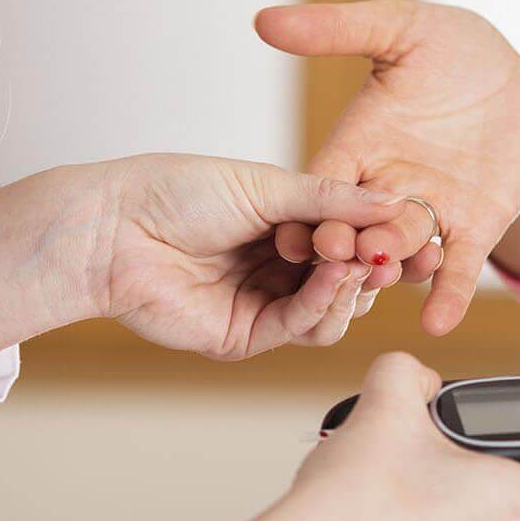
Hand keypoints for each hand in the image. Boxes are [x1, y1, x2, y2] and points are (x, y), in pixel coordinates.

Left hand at [100, 154, 407, 357]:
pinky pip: (302, 327)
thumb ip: (333, 200)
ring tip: (357, 260)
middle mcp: (278, 266)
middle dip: (372, 264)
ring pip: (334, 310)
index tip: (406, 224)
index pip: (349, 236)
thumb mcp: (267, 185)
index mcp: (284, 224)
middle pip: (349, 278)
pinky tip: (333, 276)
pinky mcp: (247, 336)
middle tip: (387, 249)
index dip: (378, 234)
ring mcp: (264, 303)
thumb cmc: (175, 193)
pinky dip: (325, 302)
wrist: (113, 230)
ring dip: (352, 286)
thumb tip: (395, 201)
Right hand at [255, 1, 519, 334]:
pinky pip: (457, 268)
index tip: (285, 236)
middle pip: (356, 227)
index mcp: (357, 146)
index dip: (304, 211)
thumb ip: (337, 30)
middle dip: (345, 244)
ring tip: (386, 276)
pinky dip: (447, 295)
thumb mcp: (400, 29)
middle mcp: (385, 188)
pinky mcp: (474, 228)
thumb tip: (265, 21)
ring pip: (401, 251)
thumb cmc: (456, 50)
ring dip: (391, 267)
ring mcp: (429, 213)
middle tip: (336, 255)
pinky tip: (439, 322)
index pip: (321, 186)